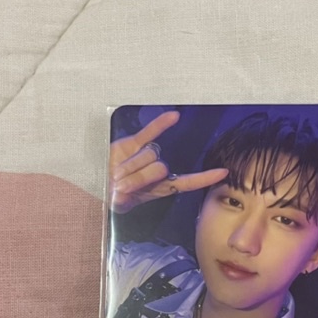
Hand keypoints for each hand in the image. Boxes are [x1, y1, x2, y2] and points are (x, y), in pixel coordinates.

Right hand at [109, 110, 227, 213]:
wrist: (94, 186)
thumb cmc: (110, 197)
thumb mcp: (123, 200)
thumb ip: (135, 188)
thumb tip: (145, 171)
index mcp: (160, 188)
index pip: (188, 183)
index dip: (204, 178)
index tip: (224, 172)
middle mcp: (157, 171)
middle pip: (160, 167)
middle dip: (140, 175)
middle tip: (123, 184)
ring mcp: (146, 155)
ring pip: (151, 154)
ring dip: (132, 165)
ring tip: (117, 174)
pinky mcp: (133, 144)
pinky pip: (149, 132)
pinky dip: (161, 124)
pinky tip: (174, 117)